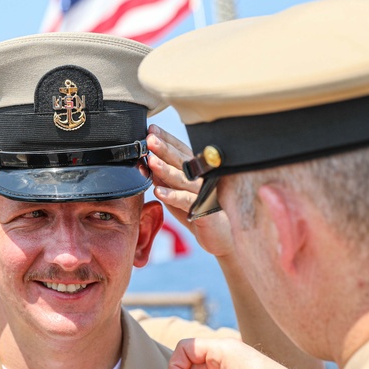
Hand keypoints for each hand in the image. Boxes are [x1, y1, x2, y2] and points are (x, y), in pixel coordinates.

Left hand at [146, 124, 233, 258]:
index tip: (151, 129)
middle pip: (181, 161)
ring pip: (184, 179)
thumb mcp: (177, 193)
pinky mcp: (205, 210)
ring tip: (151, 161)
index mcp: (195, 171)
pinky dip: (173, 196)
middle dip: (164, 149)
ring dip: (166, 169)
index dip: (166, 140)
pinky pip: (187, 201)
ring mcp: (204, 193)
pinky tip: (159, 192)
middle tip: (149, 139)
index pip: (180, 151)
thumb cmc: (197, 212)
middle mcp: (201, 178)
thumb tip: (148, 162)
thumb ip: (165, 179)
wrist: (220, 238)